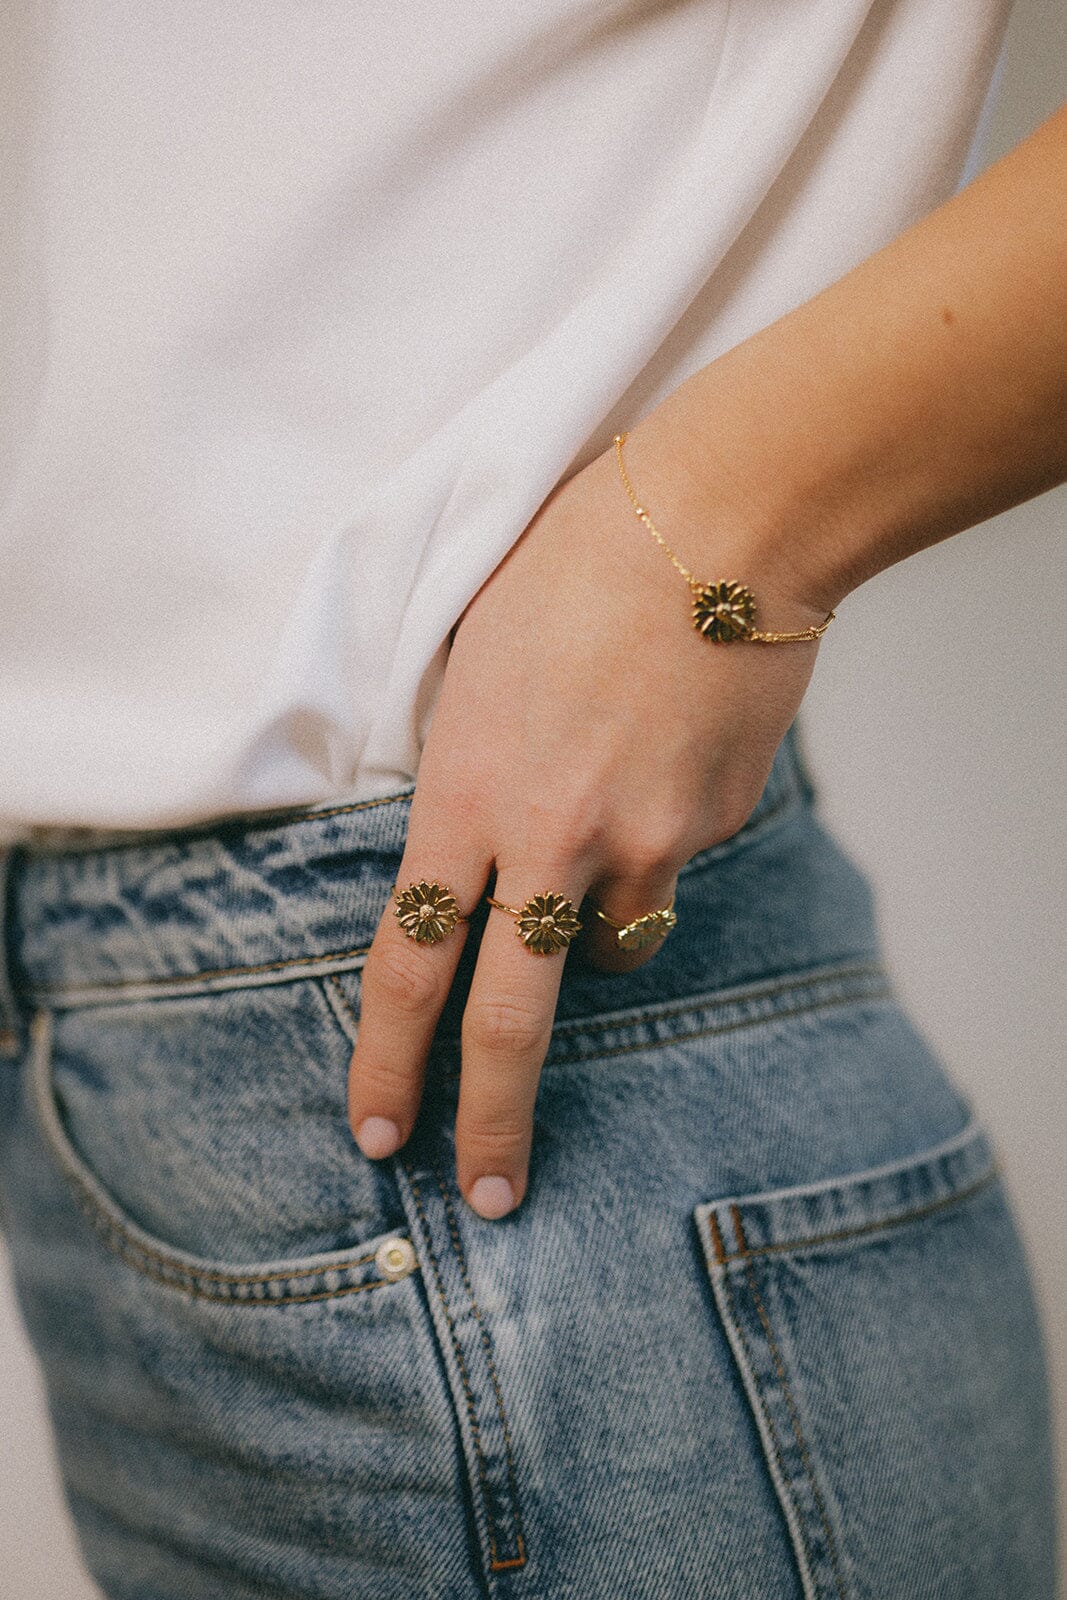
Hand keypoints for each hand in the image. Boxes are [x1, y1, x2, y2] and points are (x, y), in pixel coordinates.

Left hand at [346, 417, 828, 1217]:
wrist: (723, 519)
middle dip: (493, 1122)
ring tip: (608, 794)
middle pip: (512, 1020)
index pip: (408, 963)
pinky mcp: (714, 827)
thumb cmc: (575, 564)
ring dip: (594, 913)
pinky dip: (657, 834)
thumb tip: (486, 842)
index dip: (385, 1059)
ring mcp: (646, 842)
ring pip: (610, 935)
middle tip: (490, 1197)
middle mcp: (554, 841)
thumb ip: (464, 772)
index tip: (378, 1130)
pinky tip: (664, 746)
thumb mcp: (472, 664)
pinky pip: (672, 862)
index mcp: (468, 795)